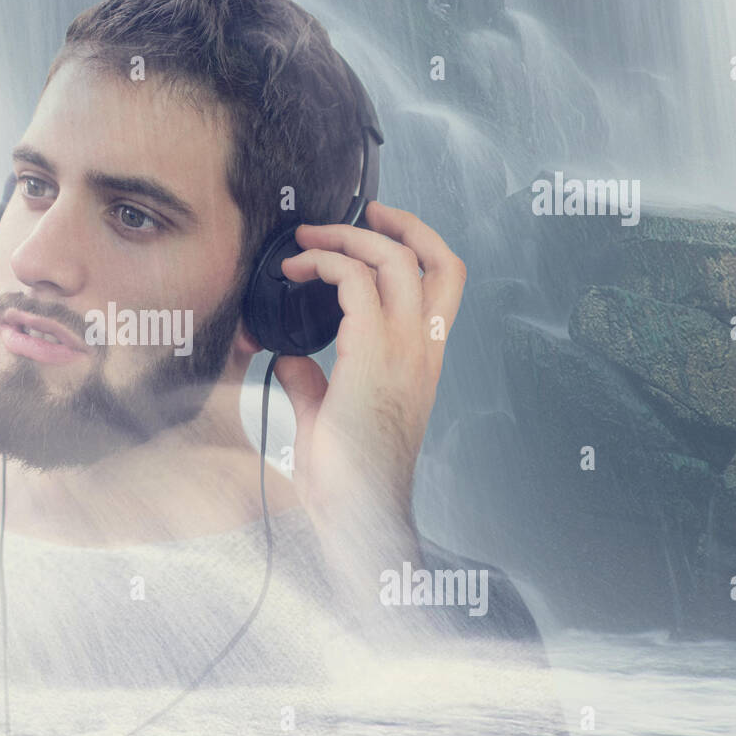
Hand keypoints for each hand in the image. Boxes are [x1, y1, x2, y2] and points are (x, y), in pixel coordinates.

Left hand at [273, 202, 465, 538]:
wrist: (357, 513)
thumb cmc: (348, 480)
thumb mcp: (327, 419)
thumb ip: (312, 384)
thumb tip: (290, 360)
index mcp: (423, 361)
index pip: (444, 282)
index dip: (418, 242)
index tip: (377, 225)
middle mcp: (423, 350)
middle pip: (431, 259)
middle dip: (387, 225)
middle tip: (336, 221)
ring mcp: (404, 352)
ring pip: (394, 261)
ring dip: (348, 239)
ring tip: (307, 240)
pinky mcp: (372, 356)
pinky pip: (355, 283)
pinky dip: (324, 265)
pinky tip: (296, 271)